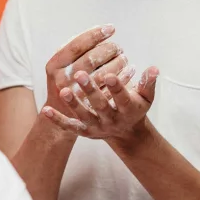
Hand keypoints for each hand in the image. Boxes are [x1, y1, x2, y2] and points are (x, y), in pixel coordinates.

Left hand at [42, 66, 158, 143]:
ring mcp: (97, 126)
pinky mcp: (84, 131)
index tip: (110, 74)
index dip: (117, 87)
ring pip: (84, 116)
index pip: (122, 98)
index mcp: (128, 109)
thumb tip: (154, 68)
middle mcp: (112, 119)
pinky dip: (58, 120)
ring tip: (63, 90)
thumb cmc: (135, 106)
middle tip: (81, 74)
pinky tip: (45, 111)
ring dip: (73, 104)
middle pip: (101, 105)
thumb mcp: (145, 97)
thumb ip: (148, 83)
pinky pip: (70, 126)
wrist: (126, 131)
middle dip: (91, 91)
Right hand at [44, 26, 133, 117]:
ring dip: (117, 63)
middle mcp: (61, 80)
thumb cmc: (66, 79)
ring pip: (101, 75)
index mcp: (54, 65)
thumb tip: (100, 30)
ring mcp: (74, 96)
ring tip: (124, 58)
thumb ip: (76, 48)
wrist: (61, 112)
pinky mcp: (88, 108)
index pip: (76, 45)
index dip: (95, 35)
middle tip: (118, 47)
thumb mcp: (62, 64)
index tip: (111, 29)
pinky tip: (130, 72)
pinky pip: (109, 91)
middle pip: (90, 59)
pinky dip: (122, 79)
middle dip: (108, 50)